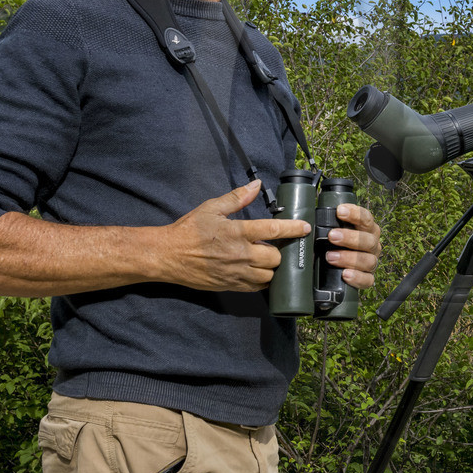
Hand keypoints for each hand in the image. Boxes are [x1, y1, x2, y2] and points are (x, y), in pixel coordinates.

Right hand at [159, 180, 309, 291]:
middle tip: (273, 245)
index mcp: (237, 232)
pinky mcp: (231, 286)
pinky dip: (262, 281)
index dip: (293, 229)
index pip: (273, 231)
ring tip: (265, 259)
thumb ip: (237, 198)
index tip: (305, 228)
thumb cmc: (188, 231)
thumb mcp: (211, 208)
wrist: (167, 256)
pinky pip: (256, 288)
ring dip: (271, 268)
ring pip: (269, 276)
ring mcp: (236, 273)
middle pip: (275, 257)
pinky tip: (258, 271)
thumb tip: (255, 185)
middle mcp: (240, 255)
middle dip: (279, 251)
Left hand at [326, 203, 381, 289]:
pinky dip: (357, 277)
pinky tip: (345, 274)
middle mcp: (372, 245)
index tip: (339, 211)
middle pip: (368, 240)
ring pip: (368, 260)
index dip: (355, 214)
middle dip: (350, 237)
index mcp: (367, 229)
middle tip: (331, 236)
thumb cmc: (332, 245)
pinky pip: (367, 280)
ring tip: (331, 257)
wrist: (332, 269)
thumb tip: (308, 220)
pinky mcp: (368, 278)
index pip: (366, 218)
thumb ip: (327, 225)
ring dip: (349, 258)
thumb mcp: (331, 232)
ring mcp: (371, 262)